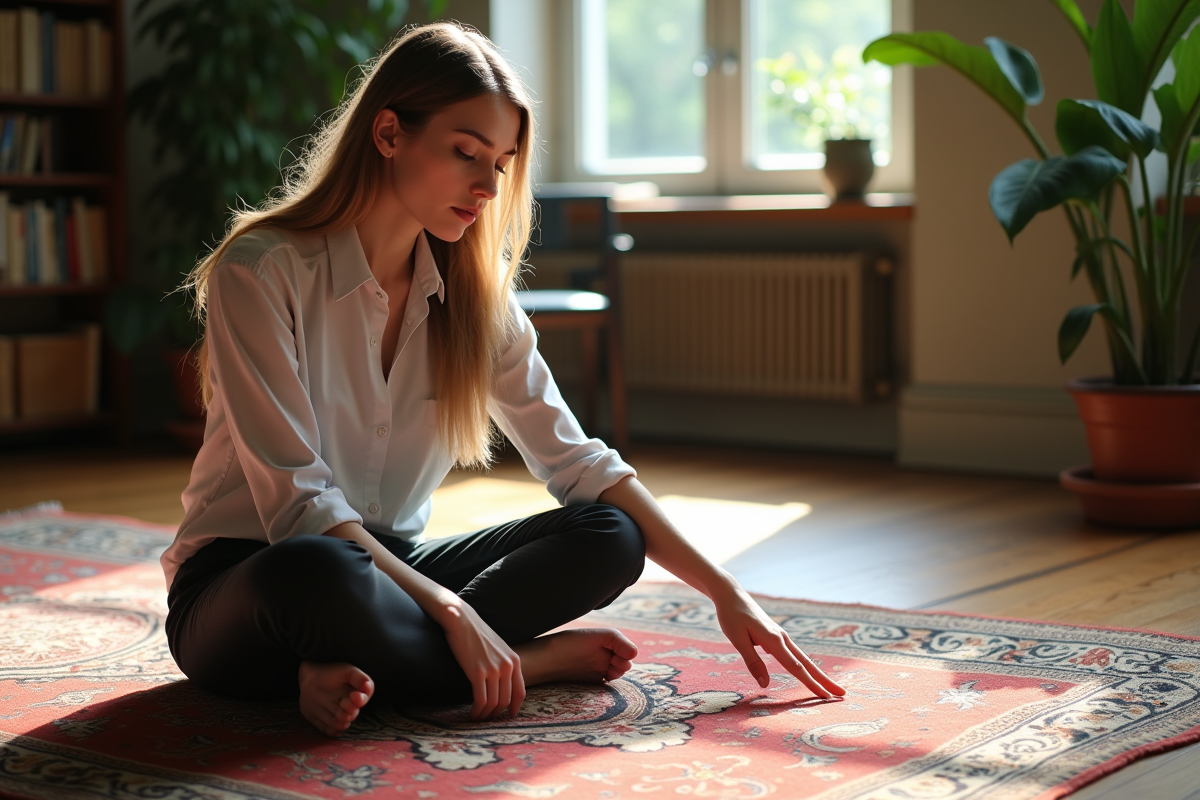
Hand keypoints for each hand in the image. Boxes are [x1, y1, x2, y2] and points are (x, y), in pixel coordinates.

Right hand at [438, 599, 525, 720]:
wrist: (462, 620)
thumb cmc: (476, 633)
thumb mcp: (498, 648)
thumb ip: (503, 664)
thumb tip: (501, 684)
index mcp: (514, 660)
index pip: (520, 692)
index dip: (515, 708)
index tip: (508, 716)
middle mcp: (507, 666)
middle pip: (506, 701)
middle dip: (496, 714)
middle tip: (487, 719)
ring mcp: (493, 669)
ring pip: (494, 703)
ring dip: (485, 715)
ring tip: (477, 718)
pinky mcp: (477, 673)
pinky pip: (481, 700)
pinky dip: (477, 711)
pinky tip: (471, 714)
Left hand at [711, 581, 845, 698]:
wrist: (732, 594)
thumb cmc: (732, 616)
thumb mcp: (737, 640)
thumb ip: (753, 662)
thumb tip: (765, 685)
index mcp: (774, 640)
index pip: (796, 667)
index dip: (811, 684)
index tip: (826, 697)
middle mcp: (782, 638)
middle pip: (807, 663)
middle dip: (825, 680)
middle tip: (842, 694)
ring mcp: (781, 636)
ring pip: (803, 658)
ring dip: (817, 674)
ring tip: (830, 687)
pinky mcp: (777, 636)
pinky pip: (795, 654)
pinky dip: (805, 666)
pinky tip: (808, 673)